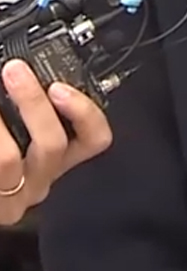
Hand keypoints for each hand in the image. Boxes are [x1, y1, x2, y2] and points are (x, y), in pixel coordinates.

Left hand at [0, 59, 112, 225]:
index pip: (93, 139)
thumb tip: (20, 70)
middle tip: (14, 72)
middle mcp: (37, 183)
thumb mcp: (18, 135)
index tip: (59, 86)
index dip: (84, 112)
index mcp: (54, 163)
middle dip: (33, 102)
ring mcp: (10, 199)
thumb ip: (28, 111)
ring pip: (10, 158)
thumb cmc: (2, 157)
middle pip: (53, 144)